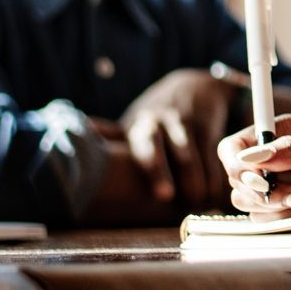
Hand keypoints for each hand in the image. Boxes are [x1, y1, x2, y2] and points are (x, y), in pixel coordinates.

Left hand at [120, 67, 239, 207]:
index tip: (164, 196)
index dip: (155, 169)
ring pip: (195, 154)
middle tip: (183, 199)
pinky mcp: (210, 125)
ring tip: (203, 203)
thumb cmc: (157, 115)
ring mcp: (190, 122)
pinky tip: (217, 193)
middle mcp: (165, 121)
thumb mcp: (134, 122)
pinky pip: (213, 152)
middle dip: (182, 173)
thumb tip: (73, 133)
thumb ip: (110, 135)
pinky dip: (216, 173)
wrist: (195, 86)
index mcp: (141, 125)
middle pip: (173, 148)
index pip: (145, 145)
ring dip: (201, 179)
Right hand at [220, 114, 290, 213]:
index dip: (235, 160)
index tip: (254, 174)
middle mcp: (277, 161)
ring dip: (273, 204)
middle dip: (256, 187)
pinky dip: (283, 218)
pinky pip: (266, 221)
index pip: (237, 145)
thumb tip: (255, 156)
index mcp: (285, 133)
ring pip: (247, 202)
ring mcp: (283, 188)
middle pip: (236, 177)